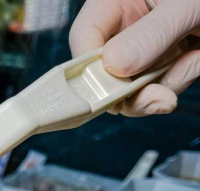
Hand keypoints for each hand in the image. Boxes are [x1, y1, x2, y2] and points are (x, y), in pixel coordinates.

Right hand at [69, 0, 199, 115]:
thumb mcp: (184, 4)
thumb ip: (151, 34)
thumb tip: (114, 66)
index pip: (85, 38)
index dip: (90, 68)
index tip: (109, 92)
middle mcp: (126, 25)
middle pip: (104, 73)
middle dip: (134, 91)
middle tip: (159, 99)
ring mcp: (144, 46)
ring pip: (133, 87)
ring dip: (167, 82)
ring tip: (193, 56)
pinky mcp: (163, 60)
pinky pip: (160, 85)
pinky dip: (180, 78)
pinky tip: (194, 57)